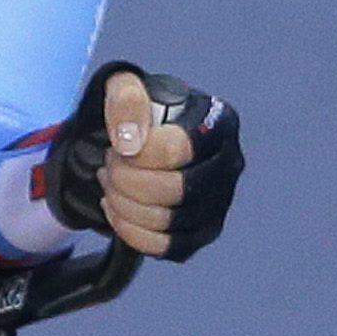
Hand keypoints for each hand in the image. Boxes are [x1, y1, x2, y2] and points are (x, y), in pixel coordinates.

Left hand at [43, 64, 245, 259]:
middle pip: (176, 189)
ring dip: (124, 204)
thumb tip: (129, 142)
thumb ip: (125, 98)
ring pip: (169, 221)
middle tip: (108, 166)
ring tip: (109, 184)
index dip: (137, 153)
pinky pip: (166, 247)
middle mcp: (228, 165)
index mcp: (219, 123)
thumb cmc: (139, 113)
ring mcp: (218, 203)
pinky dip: (131, 231)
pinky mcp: (201, 233)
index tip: (117, 145)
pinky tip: (116, 208)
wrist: (138, 141)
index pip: (179, 149)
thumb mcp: (125, 88)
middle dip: (127, 180)